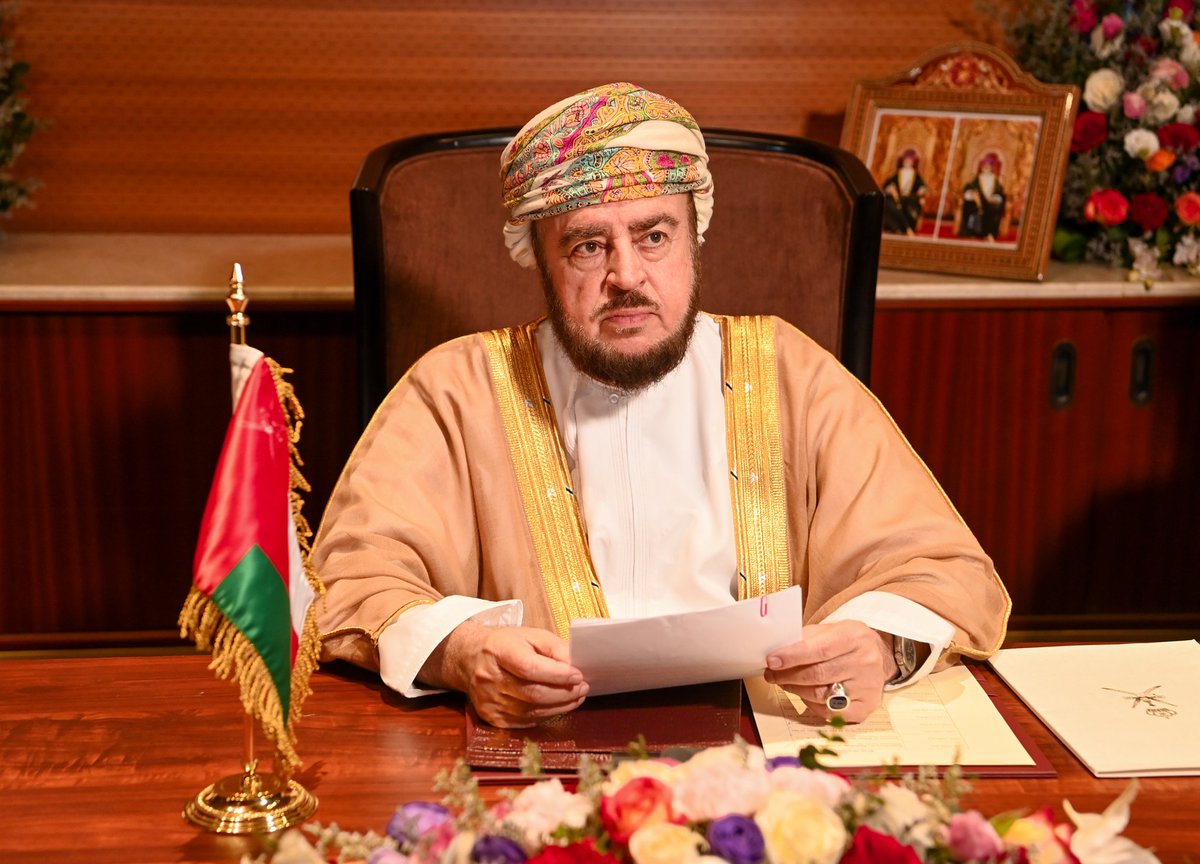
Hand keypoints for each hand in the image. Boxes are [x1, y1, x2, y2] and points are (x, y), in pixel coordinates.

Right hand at [420, 621, 587, 727]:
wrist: (470, 658)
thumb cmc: (506, 644)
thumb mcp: (532, 635)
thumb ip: (556, 648)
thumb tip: (576, 666)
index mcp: (499, 651)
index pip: (530, 668)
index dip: (557, 674)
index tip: (578, 675)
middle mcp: (490, 678)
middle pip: (533, 693)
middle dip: (564, 693)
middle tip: (583, 688)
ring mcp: (489, 701)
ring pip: (531, 711)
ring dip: (560, 706)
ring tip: (575, 696)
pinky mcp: (491, 717)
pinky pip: (525, 721)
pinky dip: (546, 714)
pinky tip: (556, 705)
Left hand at [763, 621, 895, 722]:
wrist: (877, 654)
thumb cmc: (845, 642)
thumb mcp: (829, 630)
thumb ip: (805, 639)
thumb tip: (776, 652)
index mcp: (855, 637)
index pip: (819, 649)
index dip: (792, 657)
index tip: (772, 661)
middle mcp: (866, 662)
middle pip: (818, 675)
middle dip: (788, 676)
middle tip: (771, 674)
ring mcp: (869, 686)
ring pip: (822, 695)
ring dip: (796, 690)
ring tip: (784, 682)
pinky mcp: (868, 706)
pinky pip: (831, 712)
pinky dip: (812, 705)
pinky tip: (806, 695)